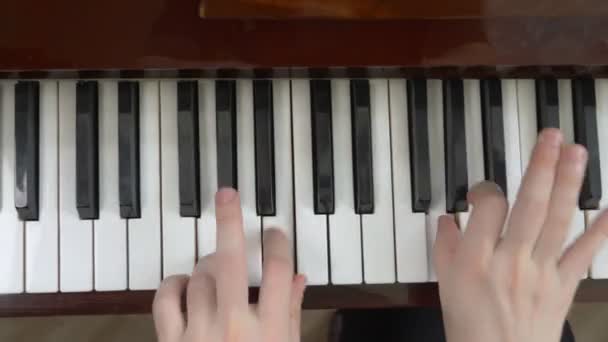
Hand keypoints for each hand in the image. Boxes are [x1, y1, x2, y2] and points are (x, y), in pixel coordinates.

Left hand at [153, 188, 306, 341]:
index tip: (274, 232)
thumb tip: (298, 280)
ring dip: (206, 266)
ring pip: (198, 278)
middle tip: (227, 196)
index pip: (278, 272)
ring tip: (214, 266)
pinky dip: (172, 285)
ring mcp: (199, 333)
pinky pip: (165, 300)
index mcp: (268, 331)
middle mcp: (233, 327)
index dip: (278, 244)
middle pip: (231, 261)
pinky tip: (182, 284)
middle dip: (229, 222)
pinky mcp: (171, 341)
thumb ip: (290, 315)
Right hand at [434, 128, 607, 341]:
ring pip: (557, 221)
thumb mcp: (446, 284)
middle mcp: (510, 260)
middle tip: (550, 136)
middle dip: (541, 166)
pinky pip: (584, 254)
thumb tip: (448, 220)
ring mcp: (541, 272)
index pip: (487, 207)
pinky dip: (600, 230)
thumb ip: (446, 247)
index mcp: (476, 259)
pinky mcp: (564, 285)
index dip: (486, 188)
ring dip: (568, 184)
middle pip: (530, 205)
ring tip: (576, 153)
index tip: (484, 189)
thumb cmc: (470, 326)